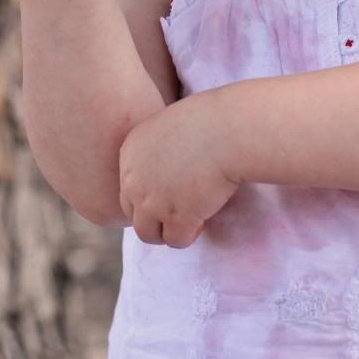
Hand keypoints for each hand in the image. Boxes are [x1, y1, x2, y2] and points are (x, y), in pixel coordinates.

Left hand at [119, 93, 238, 248]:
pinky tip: (202, 220)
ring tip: (191, 218)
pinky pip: (175, 240)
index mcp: (131, 151)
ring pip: (148, 234)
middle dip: (155, 214)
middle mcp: (134, 179)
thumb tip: (168, 168)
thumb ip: (161, 147)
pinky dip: (188, 234)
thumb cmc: (211, 118)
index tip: (174, 187)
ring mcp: (152, 201)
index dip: (150, 192)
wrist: (230, 129)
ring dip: (167, 230)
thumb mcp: (173, 124)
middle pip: (133, 212)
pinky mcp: (175, 218)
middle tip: (182, 206)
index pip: (129, 186)